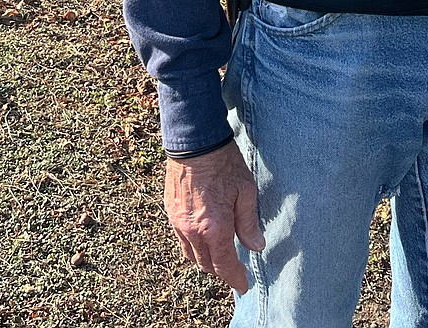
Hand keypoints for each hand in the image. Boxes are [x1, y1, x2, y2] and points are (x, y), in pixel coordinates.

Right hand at [164, 140, 263, 293]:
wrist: (194, 141)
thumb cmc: (223, 163)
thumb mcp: (245, 190)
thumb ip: (249, 222)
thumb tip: (256, 246)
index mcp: (215, 228)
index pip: (225, 265)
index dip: (235, 278)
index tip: (243, 286)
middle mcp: (194, 231)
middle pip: (207, 264)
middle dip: (221, 270)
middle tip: (234, 267)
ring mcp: (179, 223)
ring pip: (191, 255)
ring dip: (205, 259)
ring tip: (218, 254)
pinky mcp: (170, 212)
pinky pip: (181, 239)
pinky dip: (193, 245)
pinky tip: (202, 236)